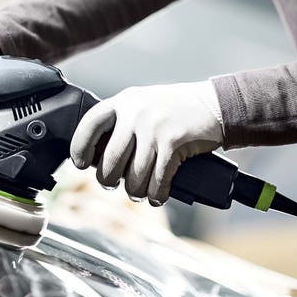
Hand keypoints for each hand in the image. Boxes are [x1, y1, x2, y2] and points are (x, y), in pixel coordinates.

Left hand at [70, 82, 223, 205]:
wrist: (217, 104)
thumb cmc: (177, 108)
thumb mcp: (143, 103)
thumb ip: (122, 121)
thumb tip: (97, 154)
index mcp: (124, 101)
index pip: (89, 125)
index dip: (80, 149)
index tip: (80, 164)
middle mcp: (135, 113)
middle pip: (110, 162)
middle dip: (110, 181)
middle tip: (115, 184)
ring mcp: (154, 128)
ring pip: (134, 177)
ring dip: (137, 192)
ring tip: (141, 192)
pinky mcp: (173, 143)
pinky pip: (157, 181)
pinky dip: (157, 195)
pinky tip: (158, 195)